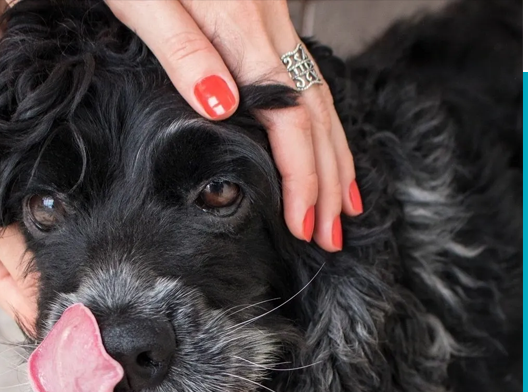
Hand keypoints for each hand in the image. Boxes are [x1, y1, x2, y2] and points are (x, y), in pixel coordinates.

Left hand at [106, 0, 362, 252]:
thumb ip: (183, 51)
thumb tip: (224, 105)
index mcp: (241, 28)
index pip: (289, 118)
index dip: (301, 177)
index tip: (304, 224)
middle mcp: (268, 25)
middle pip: (315, 115)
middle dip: (326, 181)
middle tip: (331, 235)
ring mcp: (271, 20)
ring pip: (318, 98)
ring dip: (334, 156)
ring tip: (344, 204)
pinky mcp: (262, 19)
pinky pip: (305, 80)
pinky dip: (321, 122)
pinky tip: (323, 143)